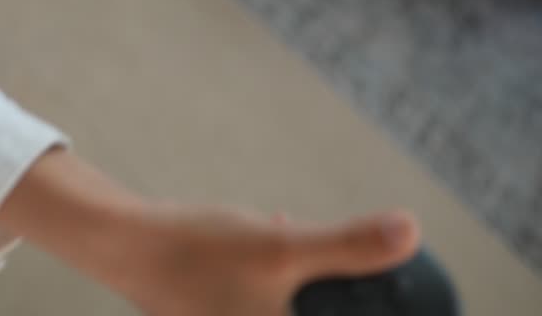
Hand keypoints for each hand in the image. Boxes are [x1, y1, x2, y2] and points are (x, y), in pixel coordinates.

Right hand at [0, 147, 419, 315]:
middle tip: (364, 265)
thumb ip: (349, 248)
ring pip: (303, 305)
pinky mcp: (236, 315)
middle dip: (342, 292)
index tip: (408, 297)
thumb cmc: (200, 254)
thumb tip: (411, 233)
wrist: (130, 246)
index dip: (379, 310)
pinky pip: (278, 302)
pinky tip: (278, 235)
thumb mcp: (282, 247)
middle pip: (330, 311)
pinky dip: (286, 276)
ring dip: (315, 285)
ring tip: (297, 243)